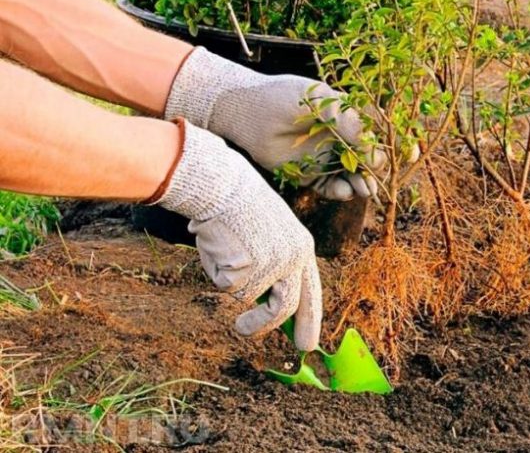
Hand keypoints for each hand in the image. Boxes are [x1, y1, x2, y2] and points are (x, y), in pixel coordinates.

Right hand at [152, 121, 321, 349]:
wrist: (223, 184)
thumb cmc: (240, 208)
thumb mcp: (270, 235)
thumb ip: (274, 268)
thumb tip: (267, 307)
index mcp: (303, 248)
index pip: (311, 293)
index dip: (309, 320)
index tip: (308, 344)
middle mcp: (294, 258)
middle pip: (286, 307)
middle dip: (265, 327)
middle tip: (244, 330)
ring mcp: (273, 264)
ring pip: (249, 297)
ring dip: (233, 287)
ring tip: (224, 262)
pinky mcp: (249, 267)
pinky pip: (227, 286)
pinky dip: (217, 272)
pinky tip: (219, 246)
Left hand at [164, 47, 382, 200]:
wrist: (243, 112)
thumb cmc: (282, 98)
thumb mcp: (322, 104)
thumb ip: (350, 125)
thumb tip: (376, 153)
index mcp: (347, 115)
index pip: (379, 132)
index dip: (395, 145)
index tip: (409, 156)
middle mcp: (339, 137)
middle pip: (370, 158)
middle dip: (378, 170)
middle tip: (380, 179)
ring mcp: (325, 156)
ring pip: (353, 176)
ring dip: (363, 184)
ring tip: (365, 190)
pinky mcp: (308, 174)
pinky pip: (331, 187)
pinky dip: (341, 192)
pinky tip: (345, 191)